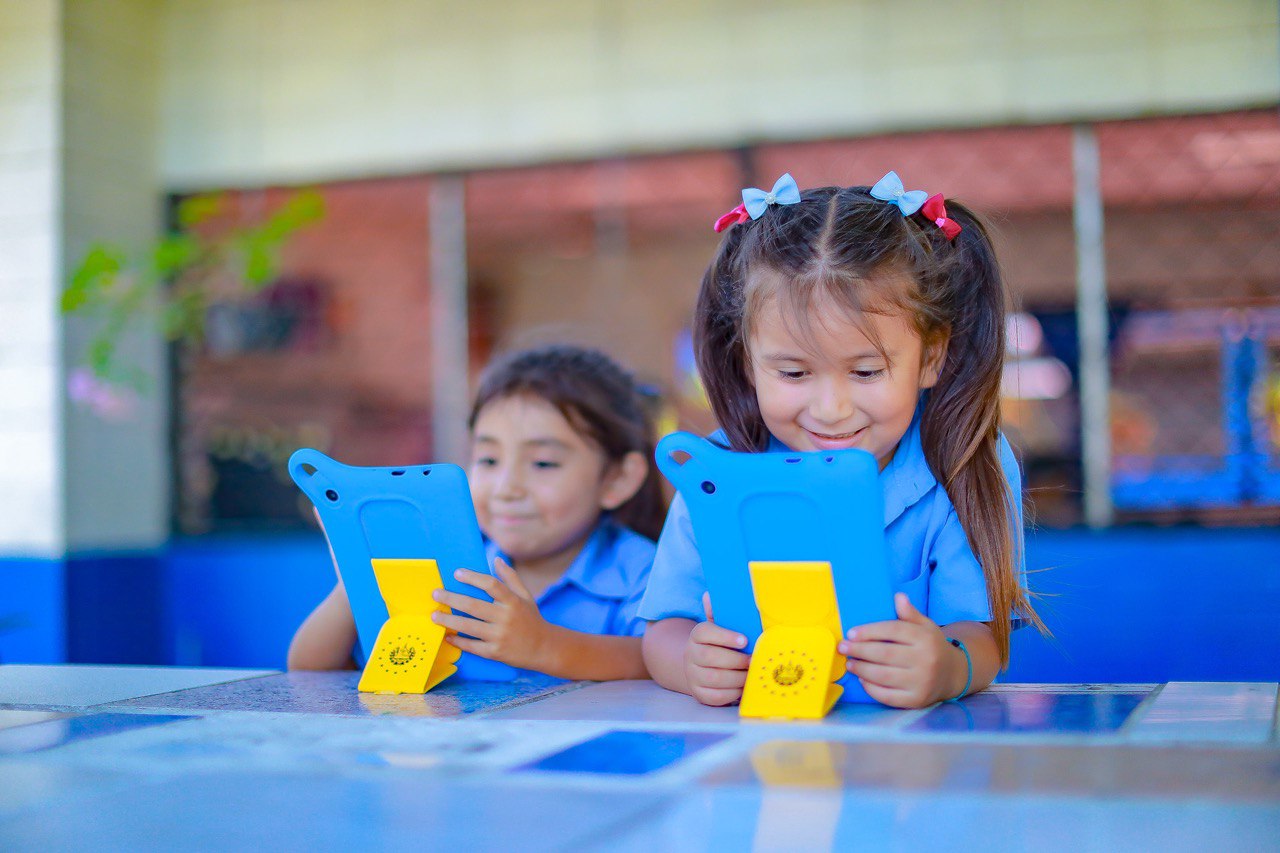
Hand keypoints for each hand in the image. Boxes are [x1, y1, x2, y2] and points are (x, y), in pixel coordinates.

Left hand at [431, 559, 551, 670]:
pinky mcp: (495, 653)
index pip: (491, 585)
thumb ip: (510, 578)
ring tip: (434, 616)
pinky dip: (458, 641)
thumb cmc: (532, 619)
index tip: (457, 573)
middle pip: (474, 606)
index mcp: (513, 601)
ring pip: (469, 627)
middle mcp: (506, 618)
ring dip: (449, 621)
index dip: (473, 578)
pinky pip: (472, 646)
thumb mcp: (525, 596)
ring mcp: (500, 636)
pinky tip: (447, 636)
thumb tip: (496, 559)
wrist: (544, 648)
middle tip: (436, 594)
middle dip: (451, 599)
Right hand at [684, 593, 749, 706]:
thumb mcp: (720, 627)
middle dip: (736, 659)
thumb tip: (710, 595)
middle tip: (753, 660)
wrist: (703, 667)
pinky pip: (716, 696)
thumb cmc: (720, 644)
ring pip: (714, 678)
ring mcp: (693, 675)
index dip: (725, 636)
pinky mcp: (699, 694)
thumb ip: (718, 612)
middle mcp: (690, 654)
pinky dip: (733, 692)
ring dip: (738, 677)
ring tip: (751, 673)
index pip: (705, 632)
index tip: (744, 640)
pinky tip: (743, 686)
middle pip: (710, 657)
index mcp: (696, 635)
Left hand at [838, 592, 961, 708]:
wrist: (952, 674)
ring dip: (861, 669)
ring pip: (883, 676)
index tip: (851, 633)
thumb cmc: (931, 646)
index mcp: (925, 638)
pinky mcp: (915, 701)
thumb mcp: (925, 626)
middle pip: (884, 654)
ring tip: (849, 663)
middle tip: (842, 647)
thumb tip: (898, 596)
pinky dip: (871, 688)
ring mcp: (921, 683)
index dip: (869, 631)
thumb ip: (910, 613)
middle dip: (859, 650)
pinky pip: (887, 696)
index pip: (893, 631)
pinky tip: (862, 679)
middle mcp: (925, 661)